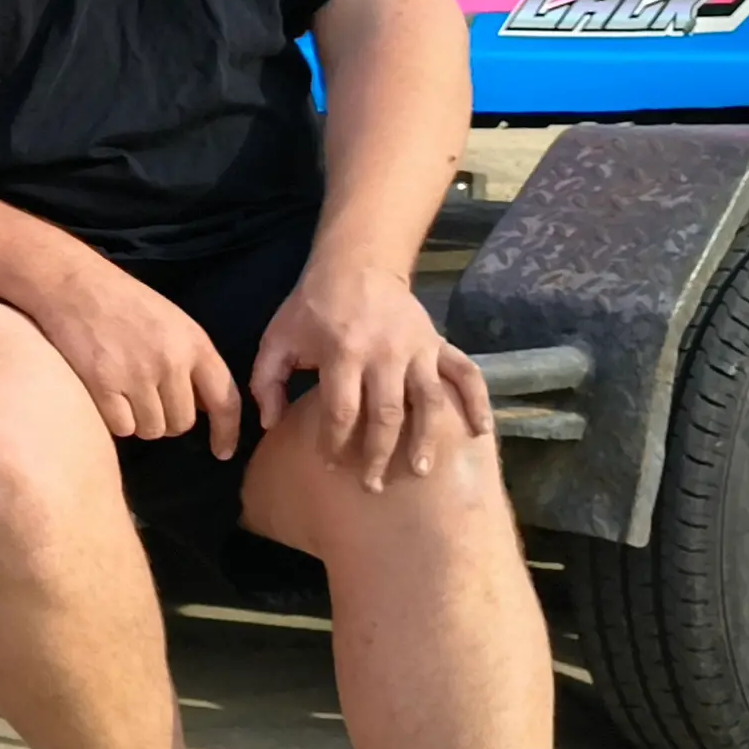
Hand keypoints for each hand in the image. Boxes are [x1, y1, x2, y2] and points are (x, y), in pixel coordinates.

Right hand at [26, 252, 243, 458]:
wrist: (72, 284)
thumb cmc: (122, 301)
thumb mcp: (173, 322)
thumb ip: (192, 361)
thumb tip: (206, 407)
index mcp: (194, 344)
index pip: (225, 399)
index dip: (227, 431)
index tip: (222, 452)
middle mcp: (171, 362)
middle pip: (182, 423)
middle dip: (167, 419)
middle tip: (147, 399)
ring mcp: (137, 375)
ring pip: (151, 430)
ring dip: (139, 420)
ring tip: (123, 393)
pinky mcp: (104, 385)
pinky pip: (121, 427)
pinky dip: (114, 419)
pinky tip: (105, 395)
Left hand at [248, 260, 492, 489]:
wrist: (355, 264)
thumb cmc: (312, 307)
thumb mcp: (278, 338)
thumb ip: (268, 381)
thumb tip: (270, 424)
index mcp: (343, 352)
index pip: (342, 409)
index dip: (335, 442)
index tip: (330, 465)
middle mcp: (384, 353)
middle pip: (387, 413)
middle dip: (380, 453)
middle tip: (373, 485)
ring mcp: (417, 348)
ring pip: (429, 400)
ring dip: (427, 438)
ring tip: (422, 472)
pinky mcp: (438, 343)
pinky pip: (465, 373)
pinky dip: (477, 401)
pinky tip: (481, 431)